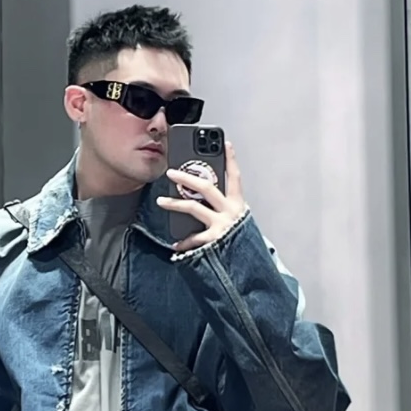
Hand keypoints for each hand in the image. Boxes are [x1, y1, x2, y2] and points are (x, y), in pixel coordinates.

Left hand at [156, 140, 247, 254]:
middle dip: (186, 177)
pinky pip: (194, 238)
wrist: (249, 267)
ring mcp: (222, 226)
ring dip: (174, 203)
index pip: (235, 177)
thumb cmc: (239, 242)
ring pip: (193, 208)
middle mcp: (230, 212)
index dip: (231, 159)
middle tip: (171, 172)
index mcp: (237, 204)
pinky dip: (183, 242)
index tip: (226, 143)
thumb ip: (223, 208)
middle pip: (206, 187)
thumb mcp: (237, 221)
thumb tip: (201, 197)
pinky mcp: (214, 241)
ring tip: (161, 201)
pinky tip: (175, 244)